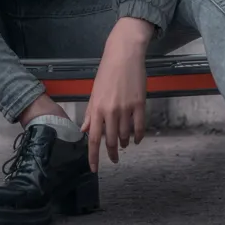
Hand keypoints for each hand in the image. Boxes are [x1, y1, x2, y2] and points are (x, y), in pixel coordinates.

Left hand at [81, 17, 154, 171]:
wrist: (123, 55)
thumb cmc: (107, 72)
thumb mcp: (94, 93)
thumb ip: (90, 113)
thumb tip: (84, 130)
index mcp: (96, 108)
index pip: (93, 139)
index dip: (93, 157)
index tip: (94, 169)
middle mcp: (110, 111)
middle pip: (110, 141)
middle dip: (112, 153)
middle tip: (114, 159)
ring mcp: (126, 108)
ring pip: (125, 135)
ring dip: (124, 143)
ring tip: (124, 144)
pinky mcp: (140, 104)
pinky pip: (140, 127)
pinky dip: (138, 136)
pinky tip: (136, 140)